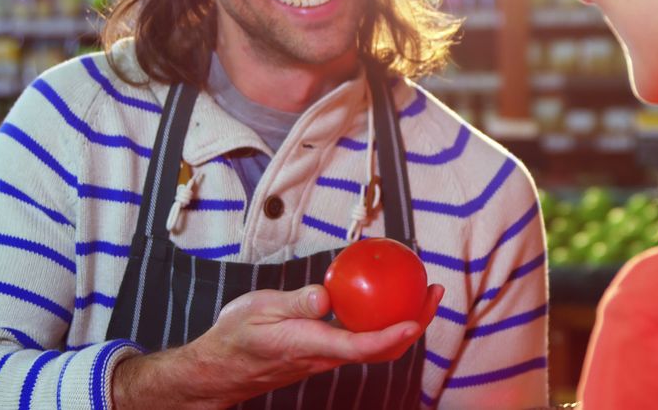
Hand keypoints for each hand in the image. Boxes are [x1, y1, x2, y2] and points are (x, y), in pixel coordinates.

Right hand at [111, 283, 443, 408]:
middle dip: (415, 324)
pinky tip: (386, 295)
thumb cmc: (237, 335)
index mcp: (310, 346)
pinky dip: (383, 319)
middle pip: (382, 348)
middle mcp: (326, 356)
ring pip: (376, 345)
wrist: (222, 368)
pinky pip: (362, 338)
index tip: (414, 319)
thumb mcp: (258, 310)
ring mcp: (329, 356)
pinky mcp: (326, 352)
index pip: (359, 346)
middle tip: (434, 291)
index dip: (390, 336)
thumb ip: (293, 303)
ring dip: (406, 320)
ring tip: (423, 289)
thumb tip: (325, 296)